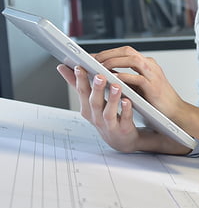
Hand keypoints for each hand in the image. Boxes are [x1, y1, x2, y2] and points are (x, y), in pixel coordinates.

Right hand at [57, 62, 189, 154]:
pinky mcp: (123, 130)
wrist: (122, 140)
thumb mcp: (89, 102)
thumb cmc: (106, 117)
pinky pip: (125, 119)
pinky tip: (128, 101)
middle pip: (93, 102)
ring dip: (112, 99)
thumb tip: (63, 67)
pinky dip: (125, 110)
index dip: (79, 80)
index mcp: (87, 108)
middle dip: (95, 88)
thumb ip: (78, 85)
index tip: (79, 67)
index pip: (82, 92)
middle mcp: (96, 117)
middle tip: (99, 75)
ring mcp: (110, 125)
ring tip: (116, 86)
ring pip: (108, 112)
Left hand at [92, 46, 182, 116]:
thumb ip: (125, 78)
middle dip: (109, 54)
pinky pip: (138, 78)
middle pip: (128, 51)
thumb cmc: (155, 100)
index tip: (94, 57)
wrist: (175, 112)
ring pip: (132, 60)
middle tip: (94, 60)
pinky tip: (113, 80)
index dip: (109, 52)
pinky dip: (124, 77)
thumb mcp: (138, 86)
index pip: (126, 51)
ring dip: (114, 62)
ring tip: (101, 67)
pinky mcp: (154, 87)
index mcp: (147, 64)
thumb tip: (105, 73)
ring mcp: (154, 75)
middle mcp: (151, 66)